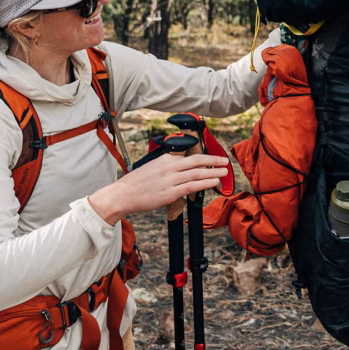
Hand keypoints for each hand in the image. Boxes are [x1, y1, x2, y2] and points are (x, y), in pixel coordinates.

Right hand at [87, 152, 228, 223]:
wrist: (123, 194)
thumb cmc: (137, 183)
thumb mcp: (152, 167)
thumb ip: (168, 166)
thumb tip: (181, 168)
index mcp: (165, 159)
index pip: (189, 155)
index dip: (204, 156)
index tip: (214, 157)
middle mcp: (169, 167)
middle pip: (197, 160)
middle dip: (213, 160)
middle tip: (225, 160)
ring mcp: (170, 180)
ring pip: (197, 173)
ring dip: (213, 172)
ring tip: (224, 172)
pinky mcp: (170, 193)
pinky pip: (192, 186)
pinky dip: (205, 183)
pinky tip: (213, 182)